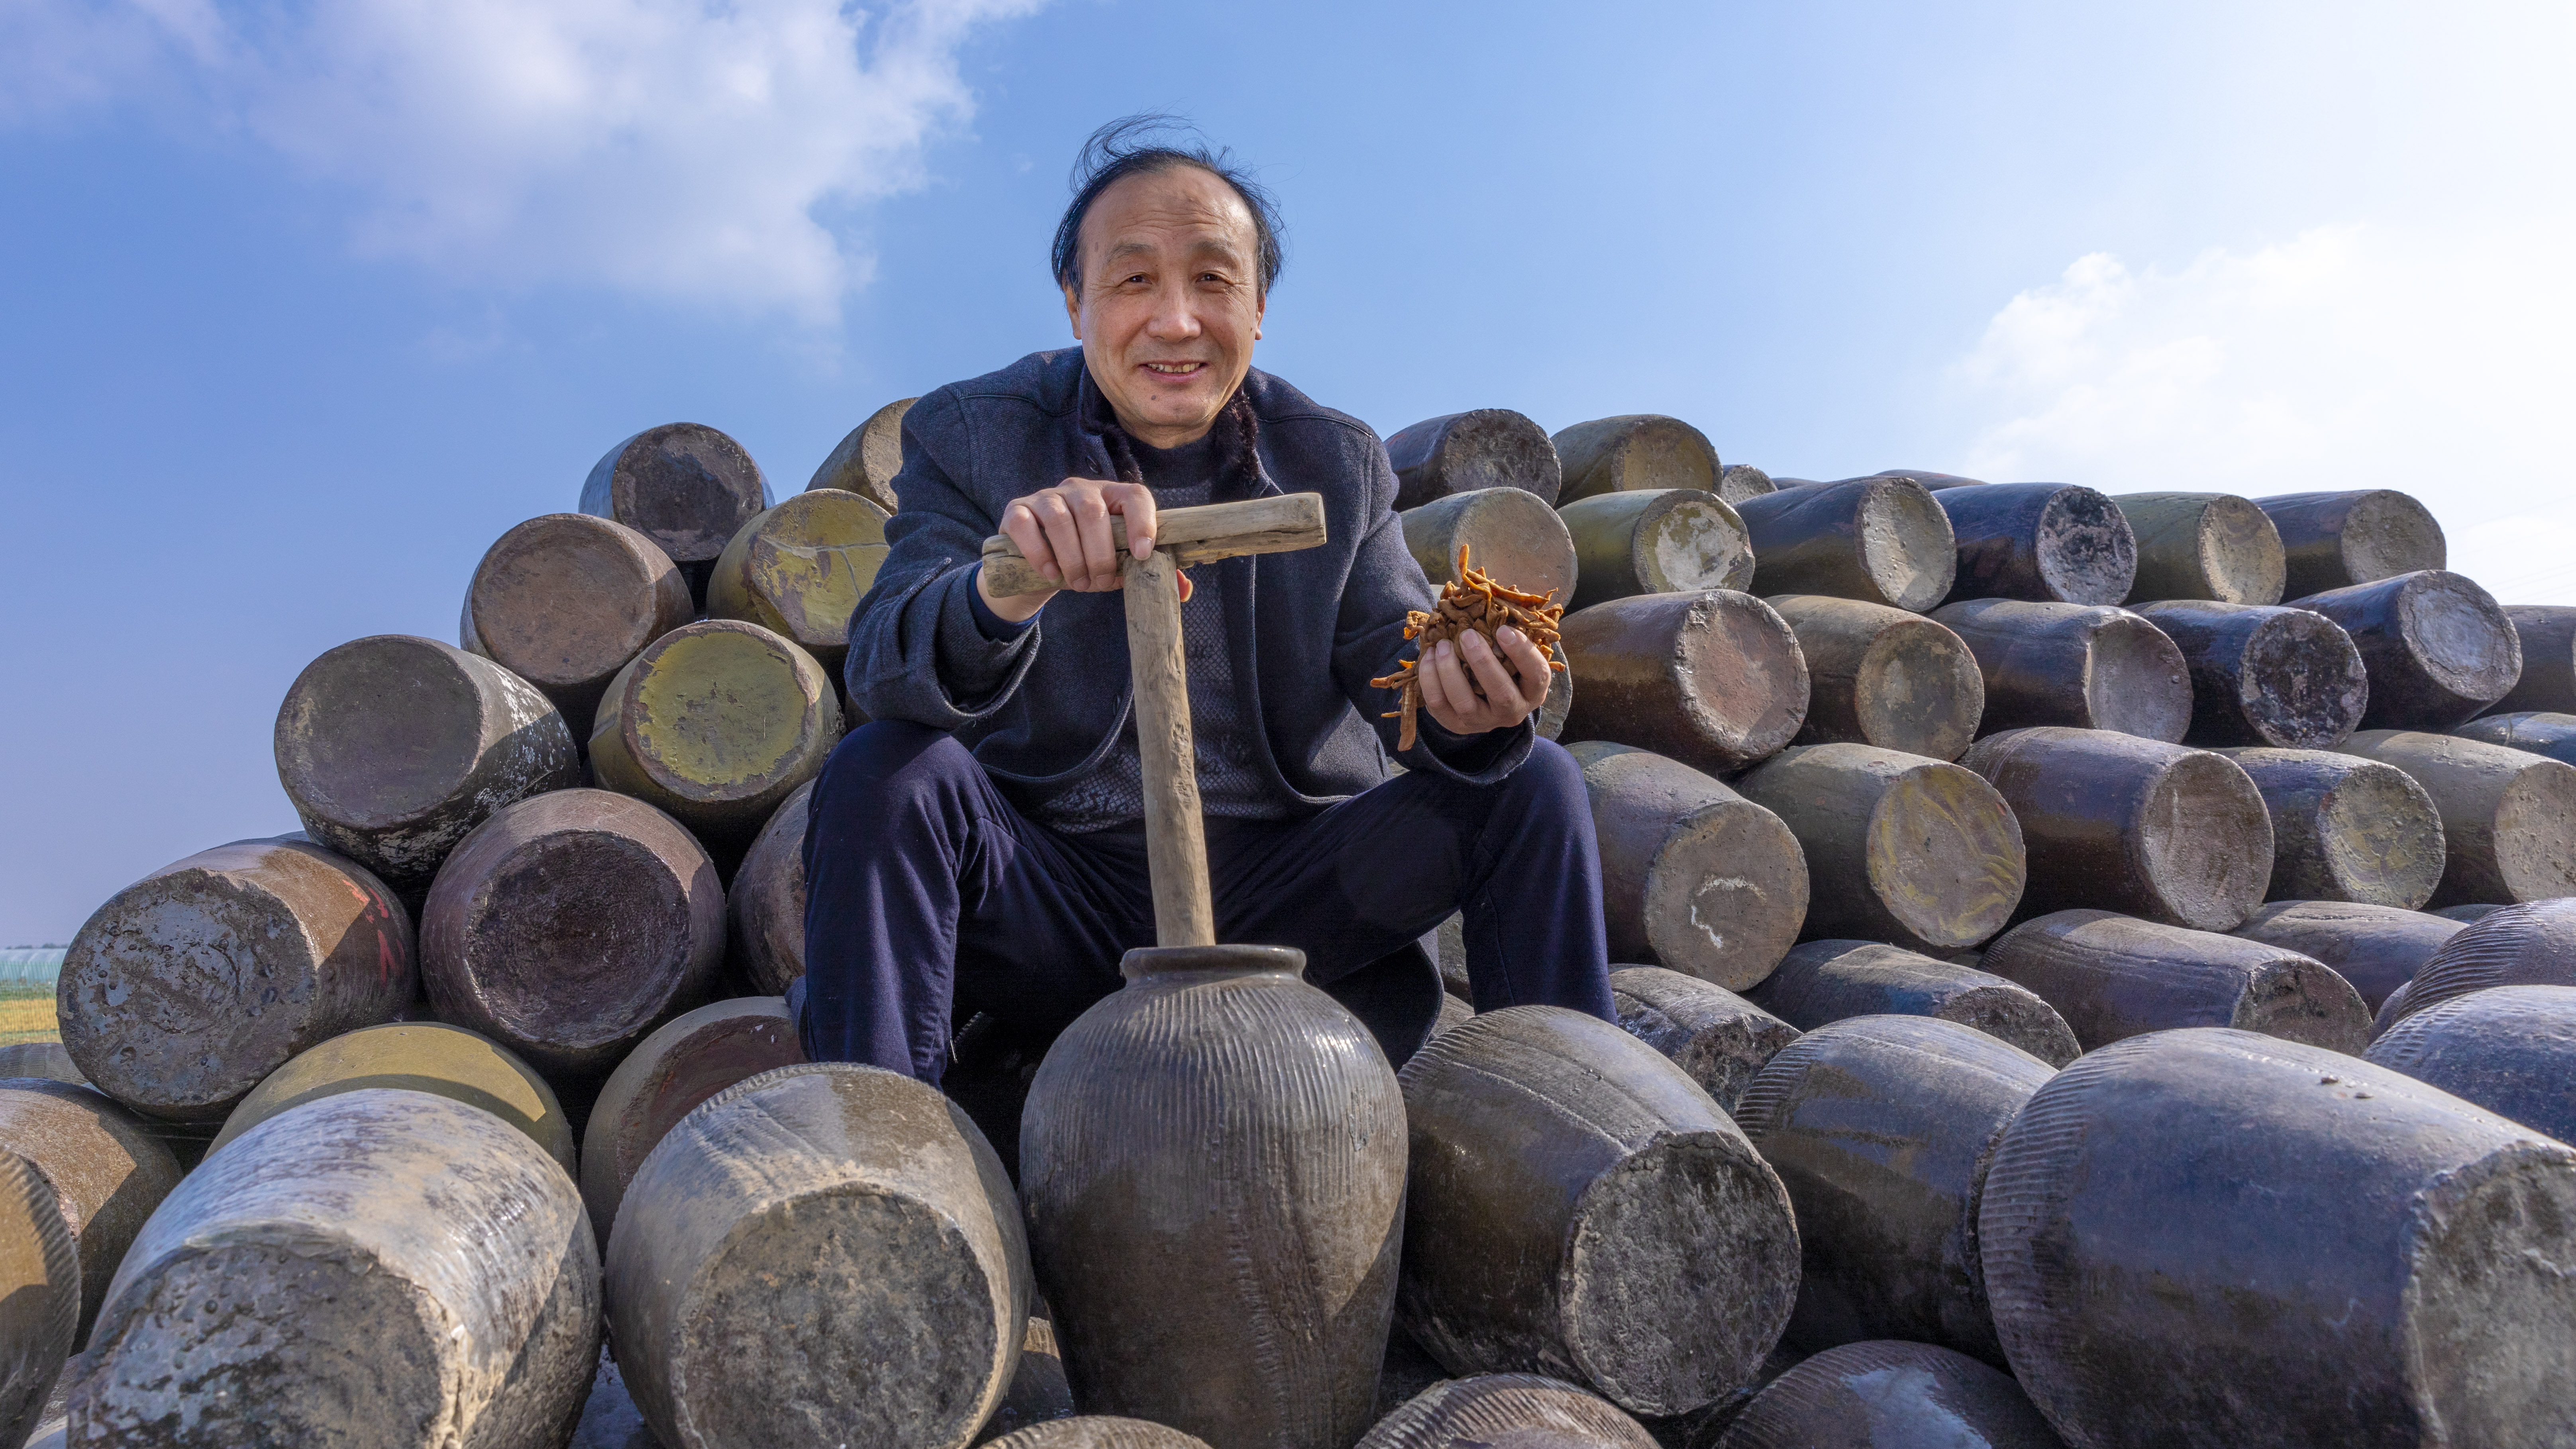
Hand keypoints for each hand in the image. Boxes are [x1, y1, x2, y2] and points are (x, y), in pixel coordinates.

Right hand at [977, 477, 1177, 623]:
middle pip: (1093, 513)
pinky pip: (1025, 525)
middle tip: (1098, 583)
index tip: (1142, 555)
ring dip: (1072, 558)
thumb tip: (1184, 589)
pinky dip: (1039, 552)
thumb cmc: (1088, 560)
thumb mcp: (1118, 566)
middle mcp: (1079, 490)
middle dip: (1100, 555)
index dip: (1143, 522)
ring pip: (1060, 519)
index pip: (1135, 496)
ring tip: (1078, 583)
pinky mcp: (1017, 510)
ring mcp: (1046, 497)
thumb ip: (1148, 572)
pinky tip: (1051, 573)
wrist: (1040, 567)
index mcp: (1112, 497)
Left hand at [1417, 626, 1551, 736]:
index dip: (1522, 653)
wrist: (1487, 703)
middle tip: (1467, 635)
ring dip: (1450, 671)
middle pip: (1500, 693)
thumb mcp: (1515, 654)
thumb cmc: (1505, 666)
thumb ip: (1511, 632)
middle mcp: (1512, 711)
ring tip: (1441, 645)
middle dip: (1482, 662)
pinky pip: (1438, 706)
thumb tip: (1497, 595)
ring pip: (1465, 703)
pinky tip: (1428, 657)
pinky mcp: (1456, 725)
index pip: (1537, 674)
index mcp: (1534, 691)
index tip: (1503, 630)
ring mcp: (1483, 722)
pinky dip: (1430, 680)